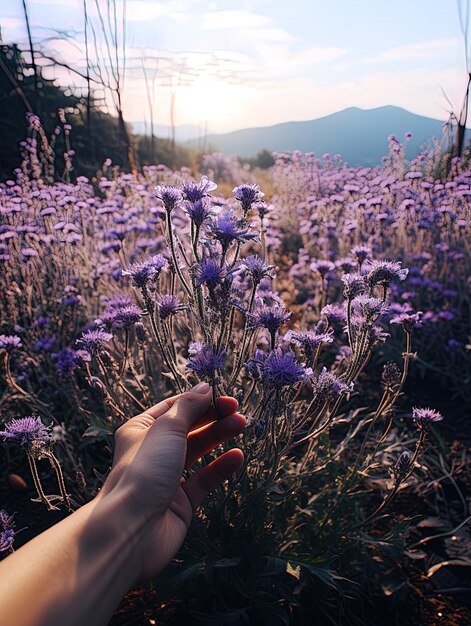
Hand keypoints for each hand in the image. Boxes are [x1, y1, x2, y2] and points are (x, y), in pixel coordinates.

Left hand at [99, 382, 245, 581]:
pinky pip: (205, 479)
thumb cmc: (143, 472)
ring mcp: (167, 477)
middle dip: (213, 417)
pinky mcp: (181, 502)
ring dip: (219, 437)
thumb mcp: (167, 428)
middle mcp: (153, 452)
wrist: (131, 529)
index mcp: (141, 430)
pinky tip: (237, 456)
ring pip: (199, 451)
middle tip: (237, 412)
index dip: (199, 400)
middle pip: (189, 428)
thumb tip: (204, 387)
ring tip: (241, 426)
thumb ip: (189, 407)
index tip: (223, 396)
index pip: (174, 408)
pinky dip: (221, 467)